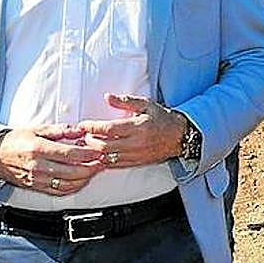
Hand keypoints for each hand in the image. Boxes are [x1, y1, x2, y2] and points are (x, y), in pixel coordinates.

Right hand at [0, 124, 105, 194]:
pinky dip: (74, 187)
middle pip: (71, 172)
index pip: (69, 154)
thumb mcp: (38, 129)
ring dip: (85, 178)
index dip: (88, 154)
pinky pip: (60, 191)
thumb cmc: (18, 141)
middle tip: (102, 161)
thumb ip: (61, 130)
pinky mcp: (38, 187)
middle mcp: (38, 166)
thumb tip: (80, 130)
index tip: (100, 152)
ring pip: (68, 184)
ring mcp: (38, 179)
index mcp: (39, 149)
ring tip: (95, 170)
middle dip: (91, 168)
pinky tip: (82, 180)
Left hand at [74, 94, 189, 167]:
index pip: (109, 129)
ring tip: (88, 145)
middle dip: (90, 141)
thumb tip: (107, 97)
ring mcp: (136, 155)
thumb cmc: (162, 118)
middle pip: (104, 146)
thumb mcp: (146, 105)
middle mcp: (137, 143)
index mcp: (139, 127)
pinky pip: (115, 165)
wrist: (180, 136)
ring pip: (107, 157)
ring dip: (94, 152)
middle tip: (83, 135)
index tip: (83, 124)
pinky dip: (103, 160)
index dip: (92, 127)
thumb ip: (126, 101)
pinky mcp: (136, 162)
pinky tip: (99, 154)